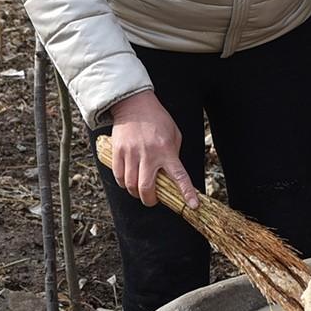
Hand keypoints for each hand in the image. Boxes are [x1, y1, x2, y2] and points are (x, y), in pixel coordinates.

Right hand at [104, 90, 193, 205]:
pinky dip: (123, 183)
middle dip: (149, 200)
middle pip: (146, 188)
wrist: (134, 104)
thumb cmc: (157, 119)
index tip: (192, 206)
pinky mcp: (118, 151)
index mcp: (166, 150)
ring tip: (139, 189)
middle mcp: (149, 154)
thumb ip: (173, 154)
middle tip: (152, 199)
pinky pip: (118, 176)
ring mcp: (131, 153)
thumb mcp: (174, 134)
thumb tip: (170, 175)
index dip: (187, 193)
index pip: (179, 176)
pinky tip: (127, 180)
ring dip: (135, 193)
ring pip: (130, 185)